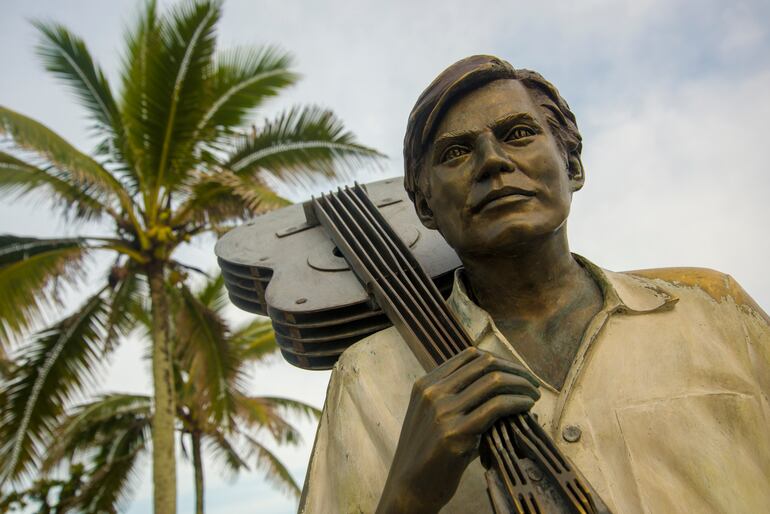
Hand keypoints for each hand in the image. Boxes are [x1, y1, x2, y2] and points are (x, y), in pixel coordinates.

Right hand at [375, 347, 539, 513]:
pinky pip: (496, 407)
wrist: (408, 489)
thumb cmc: (427, 456)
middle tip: (532, 383)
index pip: (470, 356)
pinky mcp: (455, 434)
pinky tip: (526, 407)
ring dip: (521, 385)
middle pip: (484, 364)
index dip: (500, 360)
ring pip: (494, 381)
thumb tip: (498, 389)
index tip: (517, 372)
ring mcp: (443, 412)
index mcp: (425, 385)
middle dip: (515, 370)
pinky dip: (517, 402)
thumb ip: (457, 400)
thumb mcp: (433, 418)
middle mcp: (433, 393)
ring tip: (533, 395)